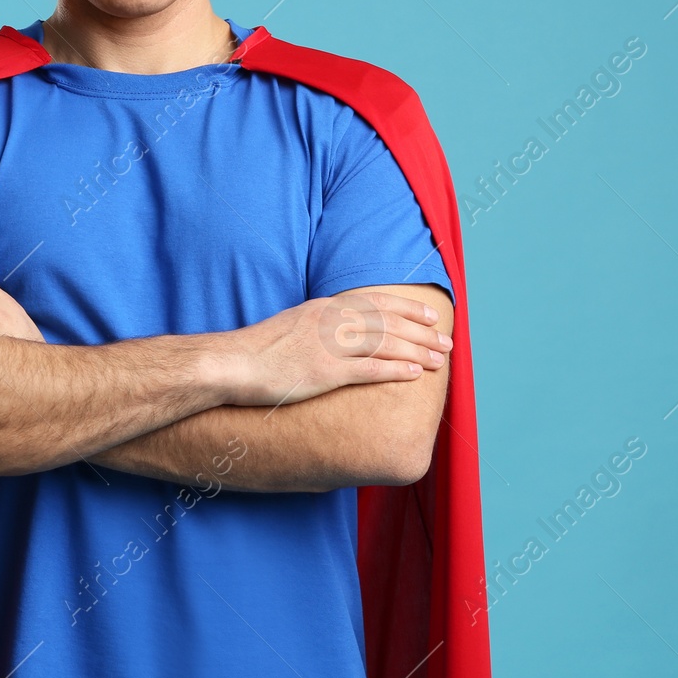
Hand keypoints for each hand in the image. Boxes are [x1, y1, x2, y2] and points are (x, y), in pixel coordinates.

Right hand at [224, 291, 450, 406]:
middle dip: (421, 331)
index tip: (430, 315)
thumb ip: (318, 326)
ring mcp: (328, 345)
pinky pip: (369, 369)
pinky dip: (396, 369)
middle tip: (446, 341)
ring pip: (385, 342)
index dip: (407, 308)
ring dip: (417, 350)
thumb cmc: (257, 351)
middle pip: (387, 322)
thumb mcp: (292, 326)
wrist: (231, 364)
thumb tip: (339, 333)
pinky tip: (414, 374)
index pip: (375, 303)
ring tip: (439, 359)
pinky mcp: (324, 371)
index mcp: (323, 309)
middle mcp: (330, 321)